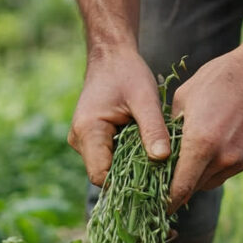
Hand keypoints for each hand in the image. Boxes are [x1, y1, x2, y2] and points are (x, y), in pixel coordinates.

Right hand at [69, 46, 170, 186]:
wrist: (111, 57)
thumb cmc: (127, 73)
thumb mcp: (145, 98)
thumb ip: (154, 129)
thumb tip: (162, 158)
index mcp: (88, 131)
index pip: (101, 176)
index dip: (125, 184)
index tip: (153, 182)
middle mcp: (79, 141)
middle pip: (104, 175)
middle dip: (130, 178)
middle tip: (160, 175)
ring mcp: (83, 142)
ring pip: (107, 169)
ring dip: (129, 168)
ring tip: (153, 159)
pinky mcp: (90, 141)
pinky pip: (108, 159)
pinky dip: (126, 159)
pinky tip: (144, 151)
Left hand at [168, 45, 242, 212]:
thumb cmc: (218, 79)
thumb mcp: (182, 99)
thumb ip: (170, 132)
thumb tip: (159, 152)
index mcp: (201, 144)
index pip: (181, 187)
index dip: (168, 201)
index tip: (158, 208)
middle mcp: (224, 157)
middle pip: (195, 187)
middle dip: (181, 186)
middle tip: (167, 179)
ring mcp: (241, 160)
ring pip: (211, 181)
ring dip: (199, 175)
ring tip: (192, 157)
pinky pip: (229, 171)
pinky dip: (217, 166)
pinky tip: (214, 147)